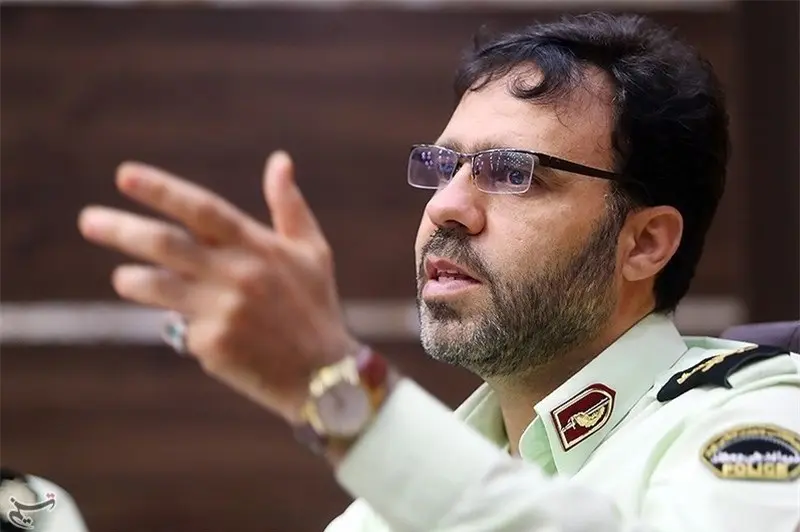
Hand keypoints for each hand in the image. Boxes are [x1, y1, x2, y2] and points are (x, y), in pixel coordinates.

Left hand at [78, 151, 359, 422]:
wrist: (325, 376)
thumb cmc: (316, 307)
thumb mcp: (313, 252)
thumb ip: (290, 206)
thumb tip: (279, 160)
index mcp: (258, 247)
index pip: (201, 209)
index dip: (161, 190)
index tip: (123, 175)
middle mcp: (237, 275)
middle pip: (164, 244)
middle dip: (119, 229)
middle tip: (88, 221)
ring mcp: (222, 312)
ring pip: (156, 287)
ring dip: (130, 279)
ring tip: (122, 277)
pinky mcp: (212, 346)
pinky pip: (179, 328)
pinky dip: (179, 323)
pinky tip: (191, 327)